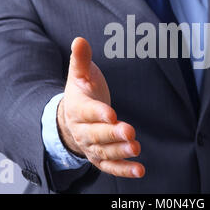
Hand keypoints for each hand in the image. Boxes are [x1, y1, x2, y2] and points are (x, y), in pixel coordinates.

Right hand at [57, 37, 144, 177]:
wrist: (70, 118)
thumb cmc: (81, 93)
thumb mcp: (79, 74)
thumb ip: (80, 59)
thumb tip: (79, 39)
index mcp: (77, 108)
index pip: (87, 111)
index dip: (98, 113)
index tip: (111, 113)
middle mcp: (82, 130)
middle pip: (96, 134)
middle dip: (112, 134)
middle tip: (129, 133)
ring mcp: (90, 146)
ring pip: (104, 151)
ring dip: (120, 152)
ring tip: (136, 148)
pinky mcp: (99, 157)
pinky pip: (109, 166)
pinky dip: (123, 170)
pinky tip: (139, 169)